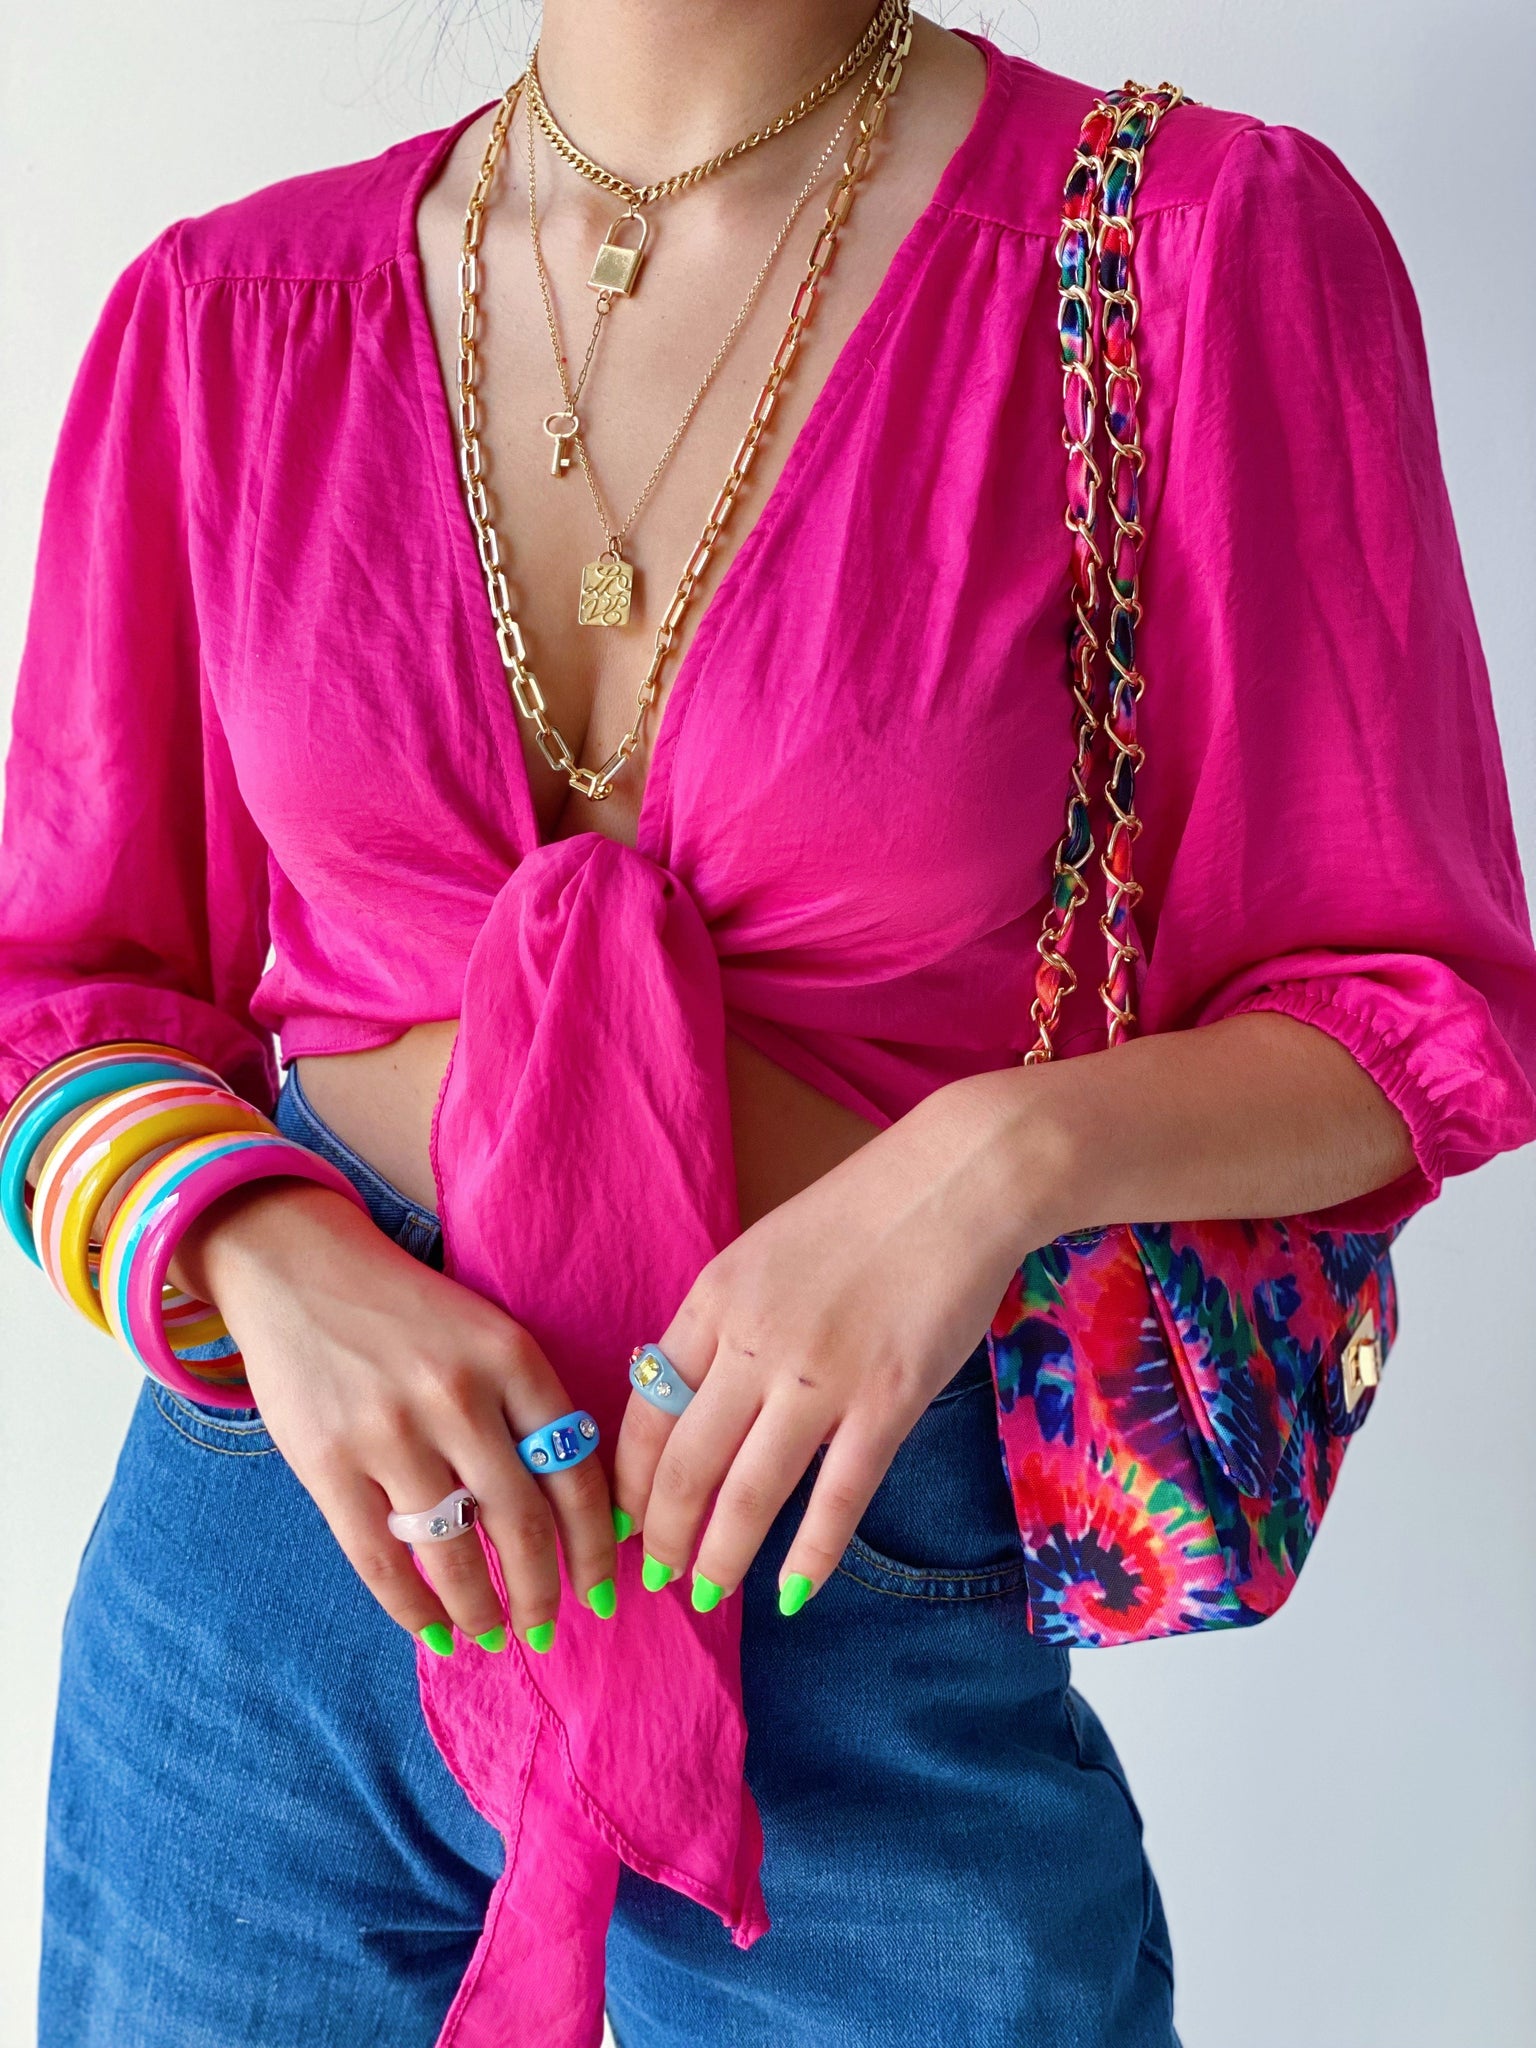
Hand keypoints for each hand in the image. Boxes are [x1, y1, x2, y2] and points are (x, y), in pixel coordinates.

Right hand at [181, 1182, 618, 1653]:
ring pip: (454, 1553)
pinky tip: (435, 1631)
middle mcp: (459, 1396)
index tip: (605, 1589)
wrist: (299, 1266)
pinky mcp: (328, 1462)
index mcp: (513, 1357)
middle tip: (550, 1625)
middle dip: (546, 1590)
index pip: (577, 1472)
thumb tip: (581, 1514)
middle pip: (524, 1523)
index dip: (597, 1546)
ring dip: (483, 1610)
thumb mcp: (488, 1334)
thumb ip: (530, 1409)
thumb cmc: (409, 1312)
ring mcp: (390, 1432)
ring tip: (495, 1636)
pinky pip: (381, 1560)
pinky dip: (414, 1609)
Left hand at [613, 1074, 1055, 1611]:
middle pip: (684, 1464)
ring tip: (703, 1596)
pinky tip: (791, 1595)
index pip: (646, 1408)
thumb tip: (694, 1396)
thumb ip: (728, 1322)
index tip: (622, 1518)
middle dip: (661, 1533)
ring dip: (718, 1558)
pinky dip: (809, 1556)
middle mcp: (753, 1343)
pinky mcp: (887, 1402)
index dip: (629, 1478)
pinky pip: (838, 1497)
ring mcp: (819, 1378)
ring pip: (748, 1494)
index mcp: (713, 1299)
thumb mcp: (765, 1251)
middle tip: (653, 1574)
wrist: (958, 1180)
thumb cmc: (864, 1211)